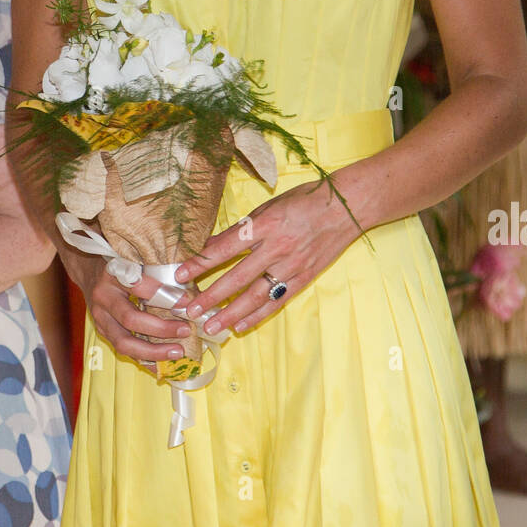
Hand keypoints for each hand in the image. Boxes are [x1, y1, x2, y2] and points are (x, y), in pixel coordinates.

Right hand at [69, 251, 192, 376]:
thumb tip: (194, 294)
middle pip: (131, 319)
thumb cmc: (122, 265)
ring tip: (177, 352)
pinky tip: (162, 364)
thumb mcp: (137, 260)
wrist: (90, 272)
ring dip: (153, 351)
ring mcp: (100, 317)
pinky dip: (144, 359)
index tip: (187, 303)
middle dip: (161, 329)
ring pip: (124, 342)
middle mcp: (104, 297)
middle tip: (185, 330)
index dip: (164, 296)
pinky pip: (123, 351)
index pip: (139, 287)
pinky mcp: (102, 331)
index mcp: (114, 273)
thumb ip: (160, 273)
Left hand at [173, 177, 356, 336]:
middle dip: (212, 296)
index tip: (180, 274)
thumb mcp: (268, 206)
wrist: (346, 207)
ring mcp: (292, 266)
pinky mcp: (304, 278)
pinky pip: (277, 300)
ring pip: (256, 295)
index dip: (201, 262)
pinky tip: (241, 325)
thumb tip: (212, 245)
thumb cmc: (305, 201)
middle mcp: (277, 248)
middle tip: (190, 311)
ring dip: (232, 313)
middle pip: (238, 277)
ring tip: (212, 326)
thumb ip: (242, 228)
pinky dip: (258, 315)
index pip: (225, 247)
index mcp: (265, 224)